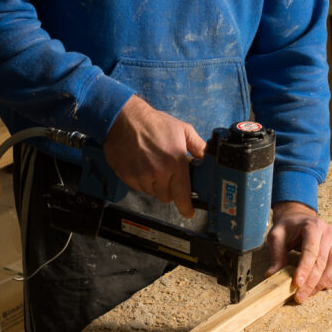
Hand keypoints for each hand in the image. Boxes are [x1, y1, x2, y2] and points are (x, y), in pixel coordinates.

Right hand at [104, 95, 205, 217]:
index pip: (182, 194)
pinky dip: (140, 180)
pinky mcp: (128, 176)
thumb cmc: (152, 123)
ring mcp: (141, 176)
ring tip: (151, 164)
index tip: (188, 212)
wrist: (124, 119)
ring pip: (152, 192)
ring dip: (154, 184)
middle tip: (166, 172)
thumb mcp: (182, 129)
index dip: (186, 207)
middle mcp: (158, 172)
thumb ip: (197, 145)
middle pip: (167, 196)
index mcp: (175, 162)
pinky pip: (138, 187)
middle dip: (169, 188)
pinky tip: (140, 165)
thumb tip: (207, 155)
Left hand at [265, 201, 331, 302]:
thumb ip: (276, 254)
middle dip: (311, 282)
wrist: (299, 219)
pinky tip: (322, 287)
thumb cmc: (287, 227)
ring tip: (308, 294)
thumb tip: (272, 275)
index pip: (311, 250)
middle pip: (322, 261)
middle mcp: (328, 233)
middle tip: (300, 296)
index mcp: (313, 226)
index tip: (297, 284)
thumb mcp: (276, 235)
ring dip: (322, 283)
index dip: (304, 269)